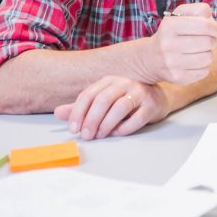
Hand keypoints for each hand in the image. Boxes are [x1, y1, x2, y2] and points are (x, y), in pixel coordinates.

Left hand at [54, 75, 168, 139]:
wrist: (158, 98)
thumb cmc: (127, 100)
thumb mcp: (103, 101)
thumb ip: (82, 107)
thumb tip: (58, 113)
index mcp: (109, 81)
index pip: (89, 94)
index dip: (78, 112)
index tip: (73, 129)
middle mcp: (124, 83)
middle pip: (103, 100)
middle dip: (91, 120)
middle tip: (86, 135)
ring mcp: (140, 92)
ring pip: (119, 107)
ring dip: (106, 124)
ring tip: (100, 135)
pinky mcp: (151, 105)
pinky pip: (136, 118)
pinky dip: (125, 127)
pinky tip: (118, 132)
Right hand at [144, 2, 216, 84]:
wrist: (151, 58)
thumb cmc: (173, 33)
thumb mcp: (180, 15)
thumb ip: (199, 10)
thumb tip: (211, 21)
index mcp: (170, 26)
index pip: (205, 26)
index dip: (215, 28)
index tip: (215, 30)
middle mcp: (168, 45)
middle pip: (209, 42)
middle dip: (212, 40)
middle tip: (207, 40)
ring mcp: (171, 63)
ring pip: (208, 58)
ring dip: (208, 53)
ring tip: (200, 51)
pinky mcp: (177, 78)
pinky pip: (204, 71)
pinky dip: (204, 66)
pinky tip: (194, 61)